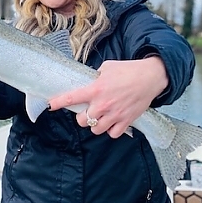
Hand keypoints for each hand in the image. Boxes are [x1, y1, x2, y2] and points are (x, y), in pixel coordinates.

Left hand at [48, 58, 167, 137]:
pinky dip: (110, 130)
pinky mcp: (126, 121)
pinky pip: (112, 134)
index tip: (50, 105)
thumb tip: (87, 82)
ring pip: (95, 130)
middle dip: (82, 117)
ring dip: (95, 125)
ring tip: (100, 117)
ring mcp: (115, 114)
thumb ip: (94, 77)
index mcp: (96, 89)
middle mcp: (103, 104)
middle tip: (87, 111)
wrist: (151, 77)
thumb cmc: (128, 70)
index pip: (72, 98)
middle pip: (82, 121)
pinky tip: (112, 122)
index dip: (58, 102)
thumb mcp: (106, 67)